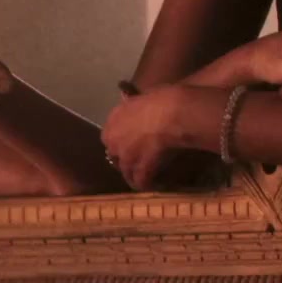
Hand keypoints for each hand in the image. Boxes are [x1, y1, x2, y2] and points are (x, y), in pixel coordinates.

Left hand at [100, 86, 221, 190]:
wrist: (171, 111)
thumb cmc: (162, 98)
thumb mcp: (141, 98)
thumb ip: (134, 105)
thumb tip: (131, 101)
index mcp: (113, 120)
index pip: (109, 137)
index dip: (120, 142)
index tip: (130, 144)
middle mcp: (114, 139)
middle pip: (115, 156)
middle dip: (125, 160)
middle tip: (138, 162)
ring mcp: (125, 156)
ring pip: (126, 171)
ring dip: (135, 175)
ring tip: (146, 178)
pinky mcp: (139, 168)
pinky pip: (141, 180)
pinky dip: (148, 184)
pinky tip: (155, 184)